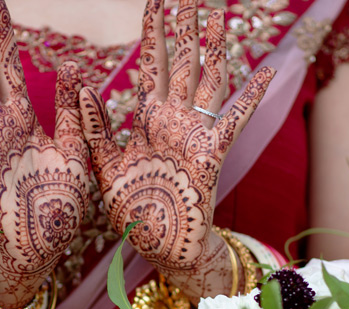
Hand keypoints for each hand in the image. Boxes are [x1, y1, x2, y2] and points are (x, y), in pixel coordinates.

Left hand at [80, 0, 274, 299]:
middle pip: (183, 62)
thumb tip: (80, 86)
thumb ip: (95, 127)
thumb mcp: (104, 165)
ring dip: (215, 49)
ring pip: (209, 80)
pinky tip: (267, 72)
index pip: (152, 65)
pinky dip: (252, 97)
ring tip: (219, 15)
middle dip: (185, 27)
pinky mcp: (212, 154)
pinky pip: (235, 120)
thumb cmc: (132, 210)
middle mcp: (175, 120)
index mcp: (148, 119)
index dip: (154, 32)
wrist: (157, 246)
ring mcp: (196, 134)